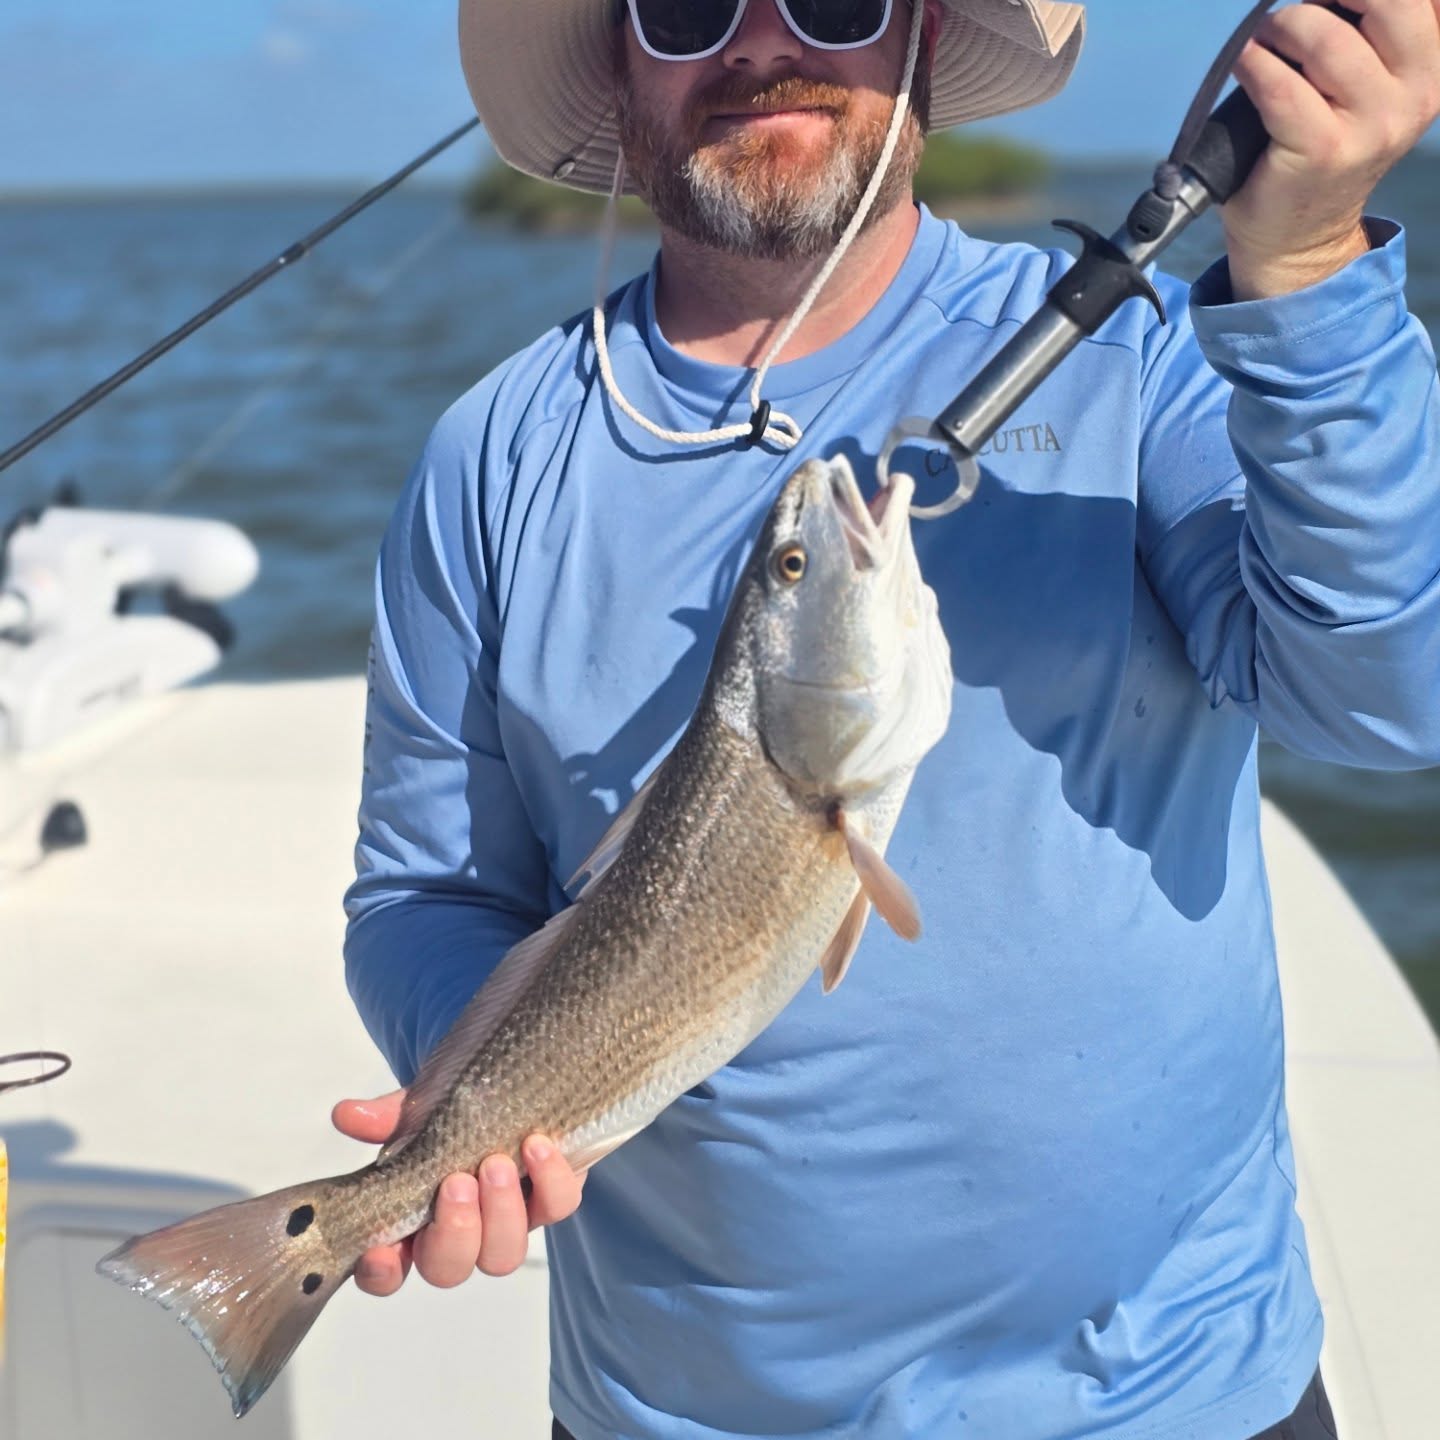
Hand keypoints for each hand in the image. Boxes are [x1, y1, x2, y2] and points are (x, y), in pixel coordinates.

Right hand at [331, 1089, 585, 1293]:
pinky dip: (549, 1180)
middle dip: (454, 1232)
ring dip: (499, 1212)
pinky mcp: (552, 1199)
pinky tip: (537, 1145)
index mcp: (415, 1221)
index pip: (387, 1271)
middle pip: (449, 1269)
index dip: (382, 1272)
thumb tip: (347, 1114)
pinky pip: (558, 1208)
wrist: (518, 1085)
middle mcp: (462, 1233)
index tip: (382, 1249)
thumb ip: (388, 1117)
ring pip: (503, 1255)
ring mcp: (509, 1221)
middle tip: (457, 1183)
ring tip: (497, 1163)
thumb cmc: (459, 1110)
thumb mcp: (421, 1109)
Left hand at [1224, 0, 1439, 297]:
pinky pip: (1282, 85)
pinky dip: (1254, 64)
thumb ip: (1373, 36)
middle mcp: (1416, 95)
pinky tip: (1244, 61)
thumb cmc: (1324, 151)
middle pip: (1387, 2)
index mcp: (1433, 70)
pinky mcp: (1323, 149)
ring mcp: (1373, 125)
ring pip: (1328, 39)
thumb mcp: (1370, 88)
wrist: (1299, 239)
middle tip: (1294, 15)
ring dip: (1283, 27)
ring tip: (1265, 40)